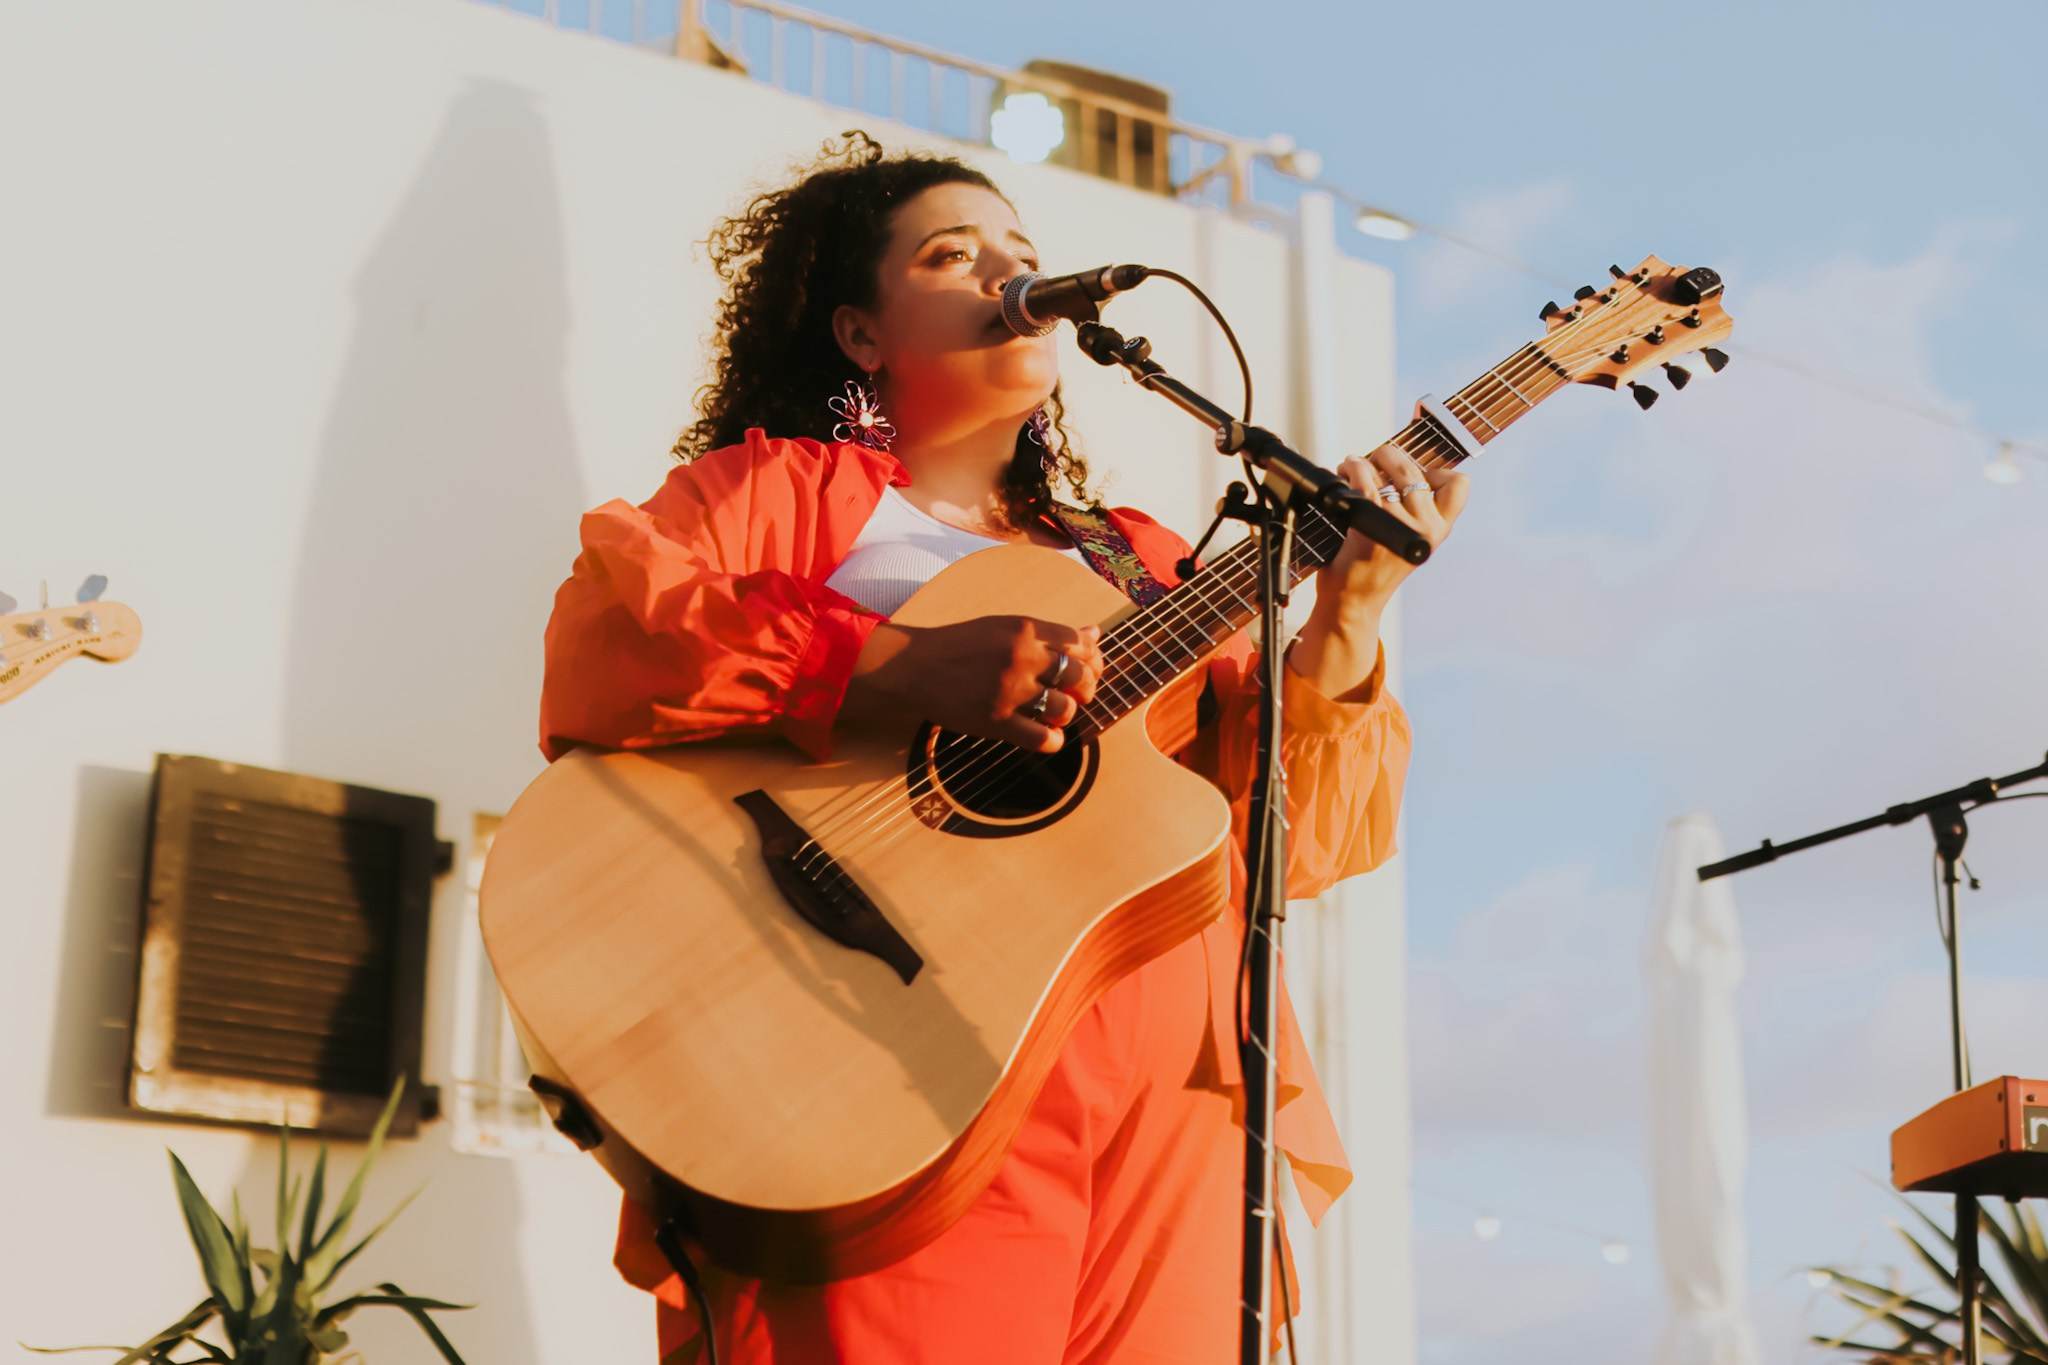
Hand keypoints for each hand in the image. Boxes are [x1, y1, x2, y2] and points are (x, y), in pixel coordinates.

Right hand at [845, 616, 1103, 752]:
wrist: (914, 666)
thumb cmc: (961, 645)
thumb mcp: (1005, 626)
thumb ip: (1049, 632)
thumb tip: (1094, 633)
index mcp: (1025, 629)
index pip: (1082, 644)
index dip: (1093, 660)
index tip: (1088, 669)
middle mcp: (1021, 657)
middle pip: (1081, 676)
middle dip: (1086, 689)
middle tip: (1076, 695)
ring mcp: (1009, 690)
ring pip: (1066, 708)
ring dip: (1067, 715)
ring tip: (1054, 714)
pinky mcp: (995, 721)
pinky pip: (1043, 738)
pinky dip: (1052, 741)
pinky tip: (1045, 736)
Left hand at [1288, 441, 1469, 701]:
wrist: (1353, 601)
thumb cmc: (1373, 566)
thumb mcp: (1408, 540)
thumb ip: (1415, 509)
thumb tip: (1402, 463)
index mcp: (1440, 530)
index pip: (1460, 485)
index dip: (1438, 470)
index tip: (1414, 472)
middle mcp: (1428, 529)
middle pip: (1416, 470)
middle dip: (1391, 455)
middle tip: (1374, 460)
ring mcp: (1403, 527)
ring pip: (1390, 472)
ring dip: (1366, 462)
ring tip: (1352, 467)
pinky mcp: (1375, 526)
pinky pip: (1367, 482)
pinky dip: (1354, 470)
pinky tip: (1346, 472)